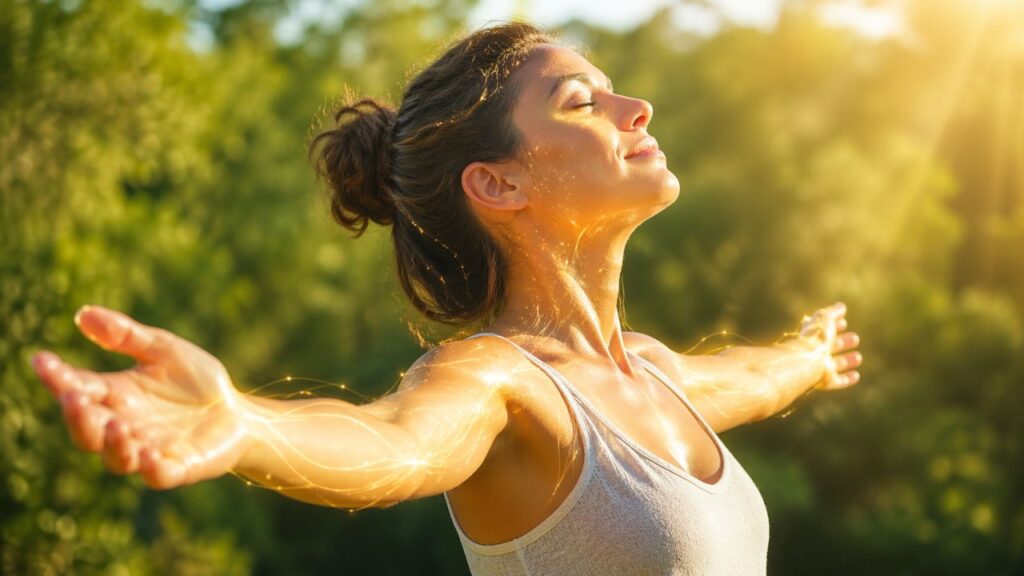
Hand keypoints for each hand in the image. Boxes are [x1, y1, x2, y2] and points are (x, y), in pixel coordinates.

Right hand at [30, 305, 250, 488]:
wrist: (237, 411)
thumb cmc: (196, 381)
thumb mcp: (163, 350)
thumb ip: (126, 336)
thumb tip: (82, 314)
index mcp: (116, 396)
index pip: (78, 388)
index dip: (58, 377)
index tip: (41, 360)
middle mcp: (125, 427)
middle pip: (87, 431)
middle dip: (77, 417)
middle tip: (73, 398)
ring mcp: (149, 451)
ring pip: (116, 459)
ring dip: (112, 445)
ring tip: (117, 426)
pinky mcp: (179, 467)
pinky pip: (159, 475)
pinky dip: (151, 468)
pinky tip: (149, 455)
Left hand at [798, 301, 861, 389]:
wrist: (807, 361)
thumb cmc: (814, 338)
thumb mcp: (824, 319)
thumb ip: (833, 312)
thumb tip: (841, 306)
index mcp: (811, 336)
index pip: (823, 329)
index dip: (833, 325)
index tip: (844, 322)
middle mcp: (814, 352)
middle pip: (829, 347)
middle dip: (842, 342)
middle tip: (855, 339)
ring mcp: (819, 367)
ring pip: (834, 364)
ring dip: (846, 361)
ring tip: (858, 357)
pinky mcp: (825, 380)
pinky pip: (837, 381)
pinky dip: (847, 379)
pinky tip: (856, 375)